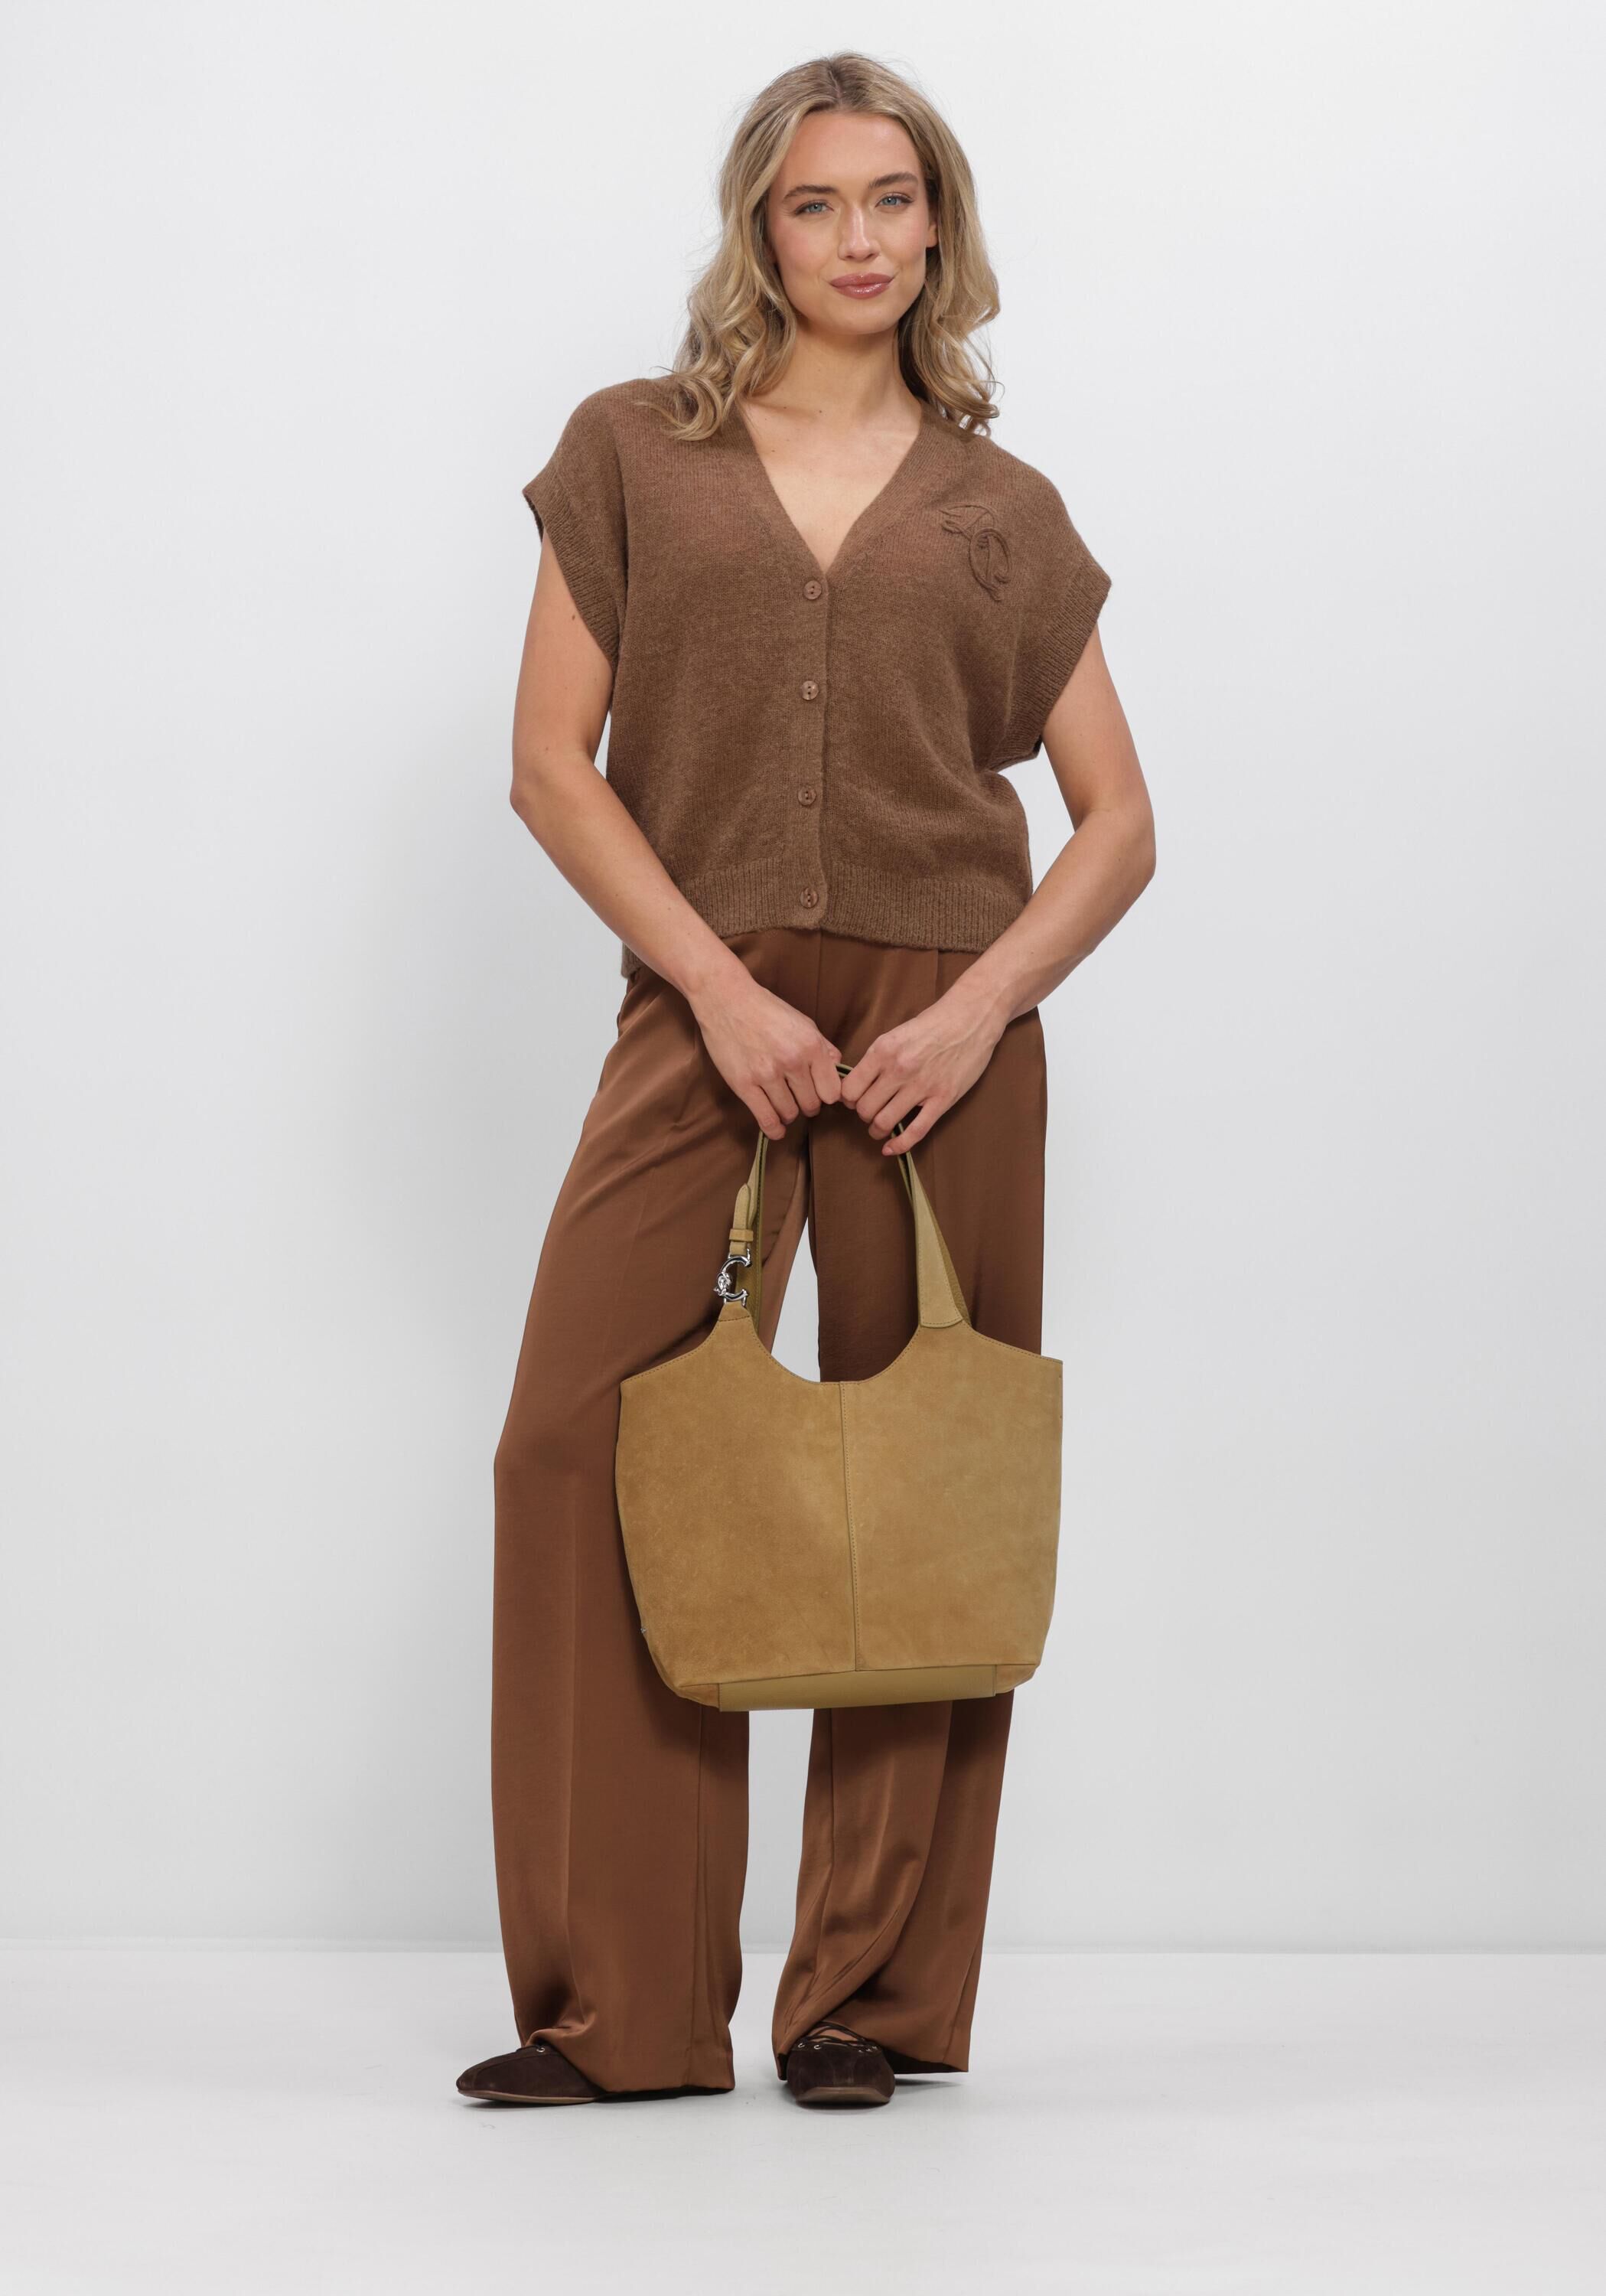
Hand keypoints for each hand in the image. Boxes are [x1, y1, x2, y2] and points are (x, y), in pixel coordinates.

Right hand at [688, 974, 844, 1140]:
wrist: (726, 1000)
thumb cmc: (765, 1009)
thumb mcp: (802, 1022)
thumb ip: (823, 1047)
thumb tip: (838, 1068)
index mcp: (811, 1045)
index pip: (832, 1091)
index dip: (826, 1095)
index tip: (818, 1092)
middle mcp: (793, 1061)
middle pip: (811, 1104)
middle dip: (807, 1104)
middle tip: (799, 1098)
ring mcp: (767, 1074)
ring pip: (790, 1113)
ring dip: (789, 1113)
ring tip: (783, 1104)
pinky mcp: (744, 1084)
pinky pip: (767, 1119)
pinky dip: (774, 1129)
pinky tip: (776, 1128)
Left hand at [839, 982, 1006, 1153]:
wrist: (971, 1018)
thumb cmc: (933, 1024)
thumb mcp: (895, 1034)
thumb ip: (877, 1059)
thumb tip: (858, 1083)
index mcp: (883, 1051)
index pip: (850, 1089)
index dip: (848, 1099)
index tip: (854, 1100)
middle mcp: (899, 1069)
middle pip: (865, 1108)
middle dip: (863, 1115)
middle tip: (869, 1113)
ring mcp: (921, 1086)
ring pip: (884, 1122)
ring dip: (877, 1130)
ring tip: (879, 1129)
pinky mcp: (943, 1099)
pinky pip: (916, 1131)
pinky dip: (899, 1145)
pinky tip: (890, 1148)